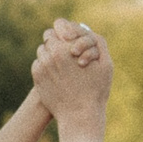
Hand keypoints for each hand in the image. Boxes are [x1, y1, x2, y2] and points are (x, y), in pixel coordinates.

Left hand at [32, 18, 111, 135]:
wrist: (79, 115)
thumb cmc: (95, 90)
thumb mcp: (105, 64)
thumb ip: (97, 42)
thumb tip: (86, 30)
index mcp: (66, 48)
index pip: (59, 26)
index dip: (65, 31)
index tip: (70, 38)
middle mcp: (51, 55)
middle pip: (49, 37)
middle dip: (57, 41)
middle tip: (66, 51)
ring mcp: (42, 67)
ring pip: (42, 50)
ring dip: (50, 53)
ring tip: (62, 63)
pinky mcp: (37, 78)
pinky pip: (38, 64)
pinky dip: (45, 66)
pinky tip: (56, 74)